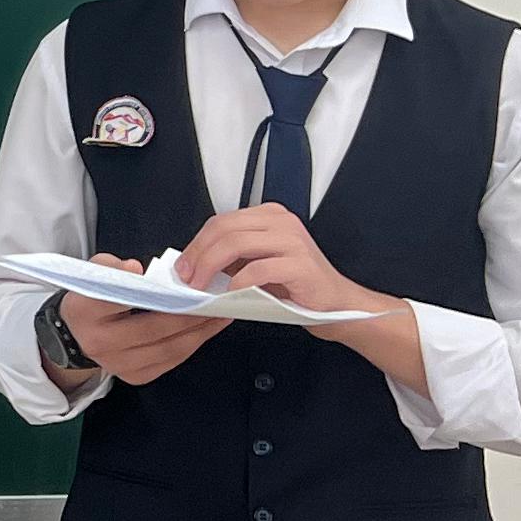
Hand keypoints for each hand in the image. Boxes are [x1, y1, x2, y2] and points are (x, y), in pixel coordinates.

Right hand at [55, 256, 228, 387]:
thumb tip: (136, 269)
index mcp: (83, 312)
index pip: (113, 299)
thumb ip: (111, 266)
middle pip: (150, 329)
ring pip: (167, 349)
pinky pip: (170, 361)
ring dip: (198, 332)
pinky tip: (205, 330)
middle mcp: (98, 343)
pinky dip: (191, 344)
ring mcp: (117, 365)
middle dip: (187, 315)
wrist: (77, 335)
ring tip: (219, 315)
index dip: (142, 290)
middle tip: (213, 301)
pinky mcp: (134, 377)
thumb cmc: (93, 299)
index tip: (169, 281)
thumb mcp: (93, 274)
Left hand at [179, 207, 430, 391]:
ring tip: (201, 287)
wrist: (337, 305)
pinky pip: (258, 269)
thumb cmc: (296, 287)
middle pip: (225, 228)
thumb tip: (193, 264)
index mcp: (269, 215)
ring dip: (211, 267)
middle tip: (186, 277)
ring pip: (237, 243)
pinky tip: (230, 295)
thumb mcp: (258, 263)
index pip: (222, 221)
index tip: (183, 266)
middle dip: (199, 254)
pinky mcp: (300, 265)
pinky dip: (238, 283)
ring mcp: (293, 241)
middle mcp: (281, 221)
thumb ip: (232, 257)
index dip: (197, 243)